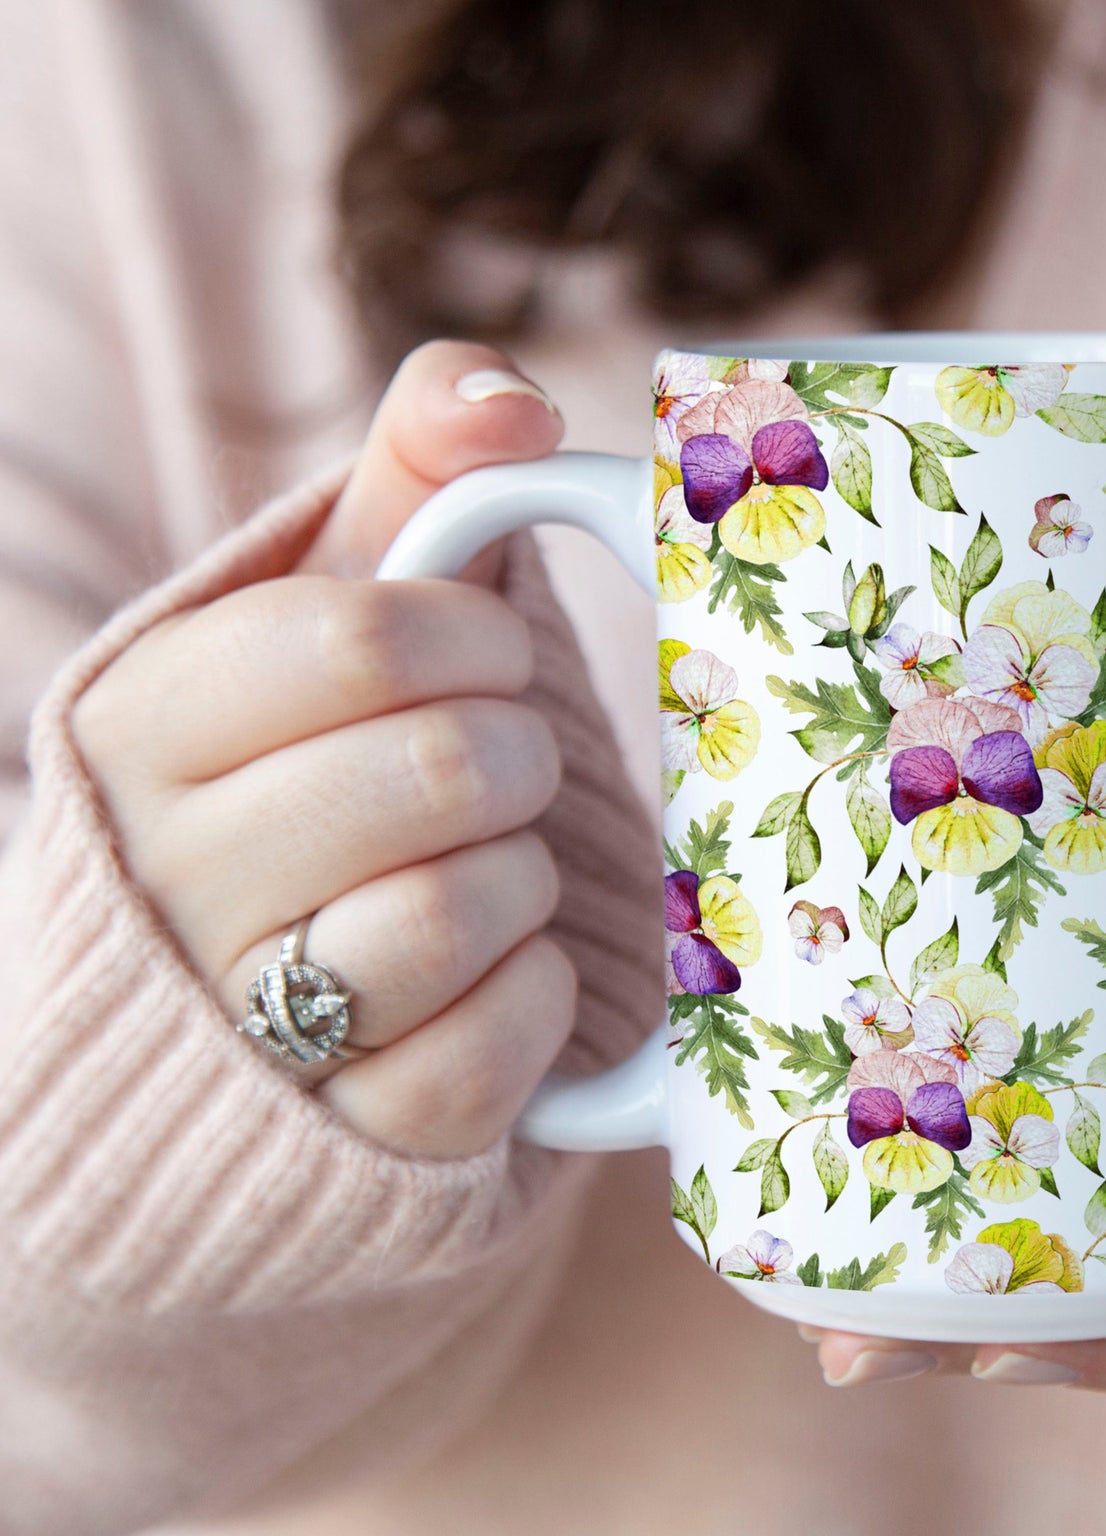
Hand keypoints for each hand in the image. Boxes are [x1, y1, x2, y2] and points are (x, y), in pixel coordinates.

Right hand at [73, 342, 577, 1157]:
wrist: (233, 1003)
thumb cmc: (307, 765)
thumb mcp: (329, 604)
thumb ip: (412, 471)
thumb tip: (507, 399)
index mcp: (139, 720)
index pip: (364, 633)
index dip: (477, 638)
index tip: (487, 656)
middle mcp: (160, 876)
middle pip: (442, 770)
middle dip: (514, 757)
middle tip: (497, 770)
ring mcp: (233, 1025)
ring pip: (461, 914)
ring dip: (523, 880)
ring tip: (487, 871)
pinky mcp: (331, 1142)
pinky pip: (486, 1059)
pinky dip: (532, 1003)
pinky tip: (495, 974)